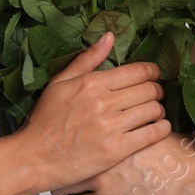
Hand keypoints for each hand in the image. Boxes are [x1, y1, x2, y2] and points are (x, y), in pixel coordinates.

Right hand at [14, 32, 169, 192]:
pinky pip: (152, 134)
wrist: (33, 158)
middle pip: (149, 89)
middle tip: (155, 95)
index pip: (138, 71)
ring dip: (159, 110)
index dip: (152, 72)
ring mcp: (111, 127)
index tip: (154, 76)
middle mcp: (104, 102)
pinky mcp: (116, 150)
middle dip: (157, 90)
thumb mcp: (60, 83)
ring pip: (153, 110)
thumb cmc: (44, 120)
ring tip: (154, 113)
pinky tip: (158, 128)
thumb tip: (110, 36)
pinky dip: (161, 129)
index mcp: (92, 83)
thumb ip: (87, 59)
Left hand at [52, 131, 194, 194]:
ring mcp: (102, 178)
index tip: (71, 145)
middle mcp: (104, 153)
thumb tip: (153, 122)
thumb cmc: (186, 165)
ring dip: (61, 187)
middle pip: (68, 155)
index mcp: (117, 132)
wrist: (194, 188)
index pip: (84, 132)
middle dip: (63, 163)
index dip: (75, 141)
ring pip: (66, 182)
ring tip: (58, 190)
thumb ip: (149, 130)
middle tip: (60, 167)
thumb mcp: (165, 136)